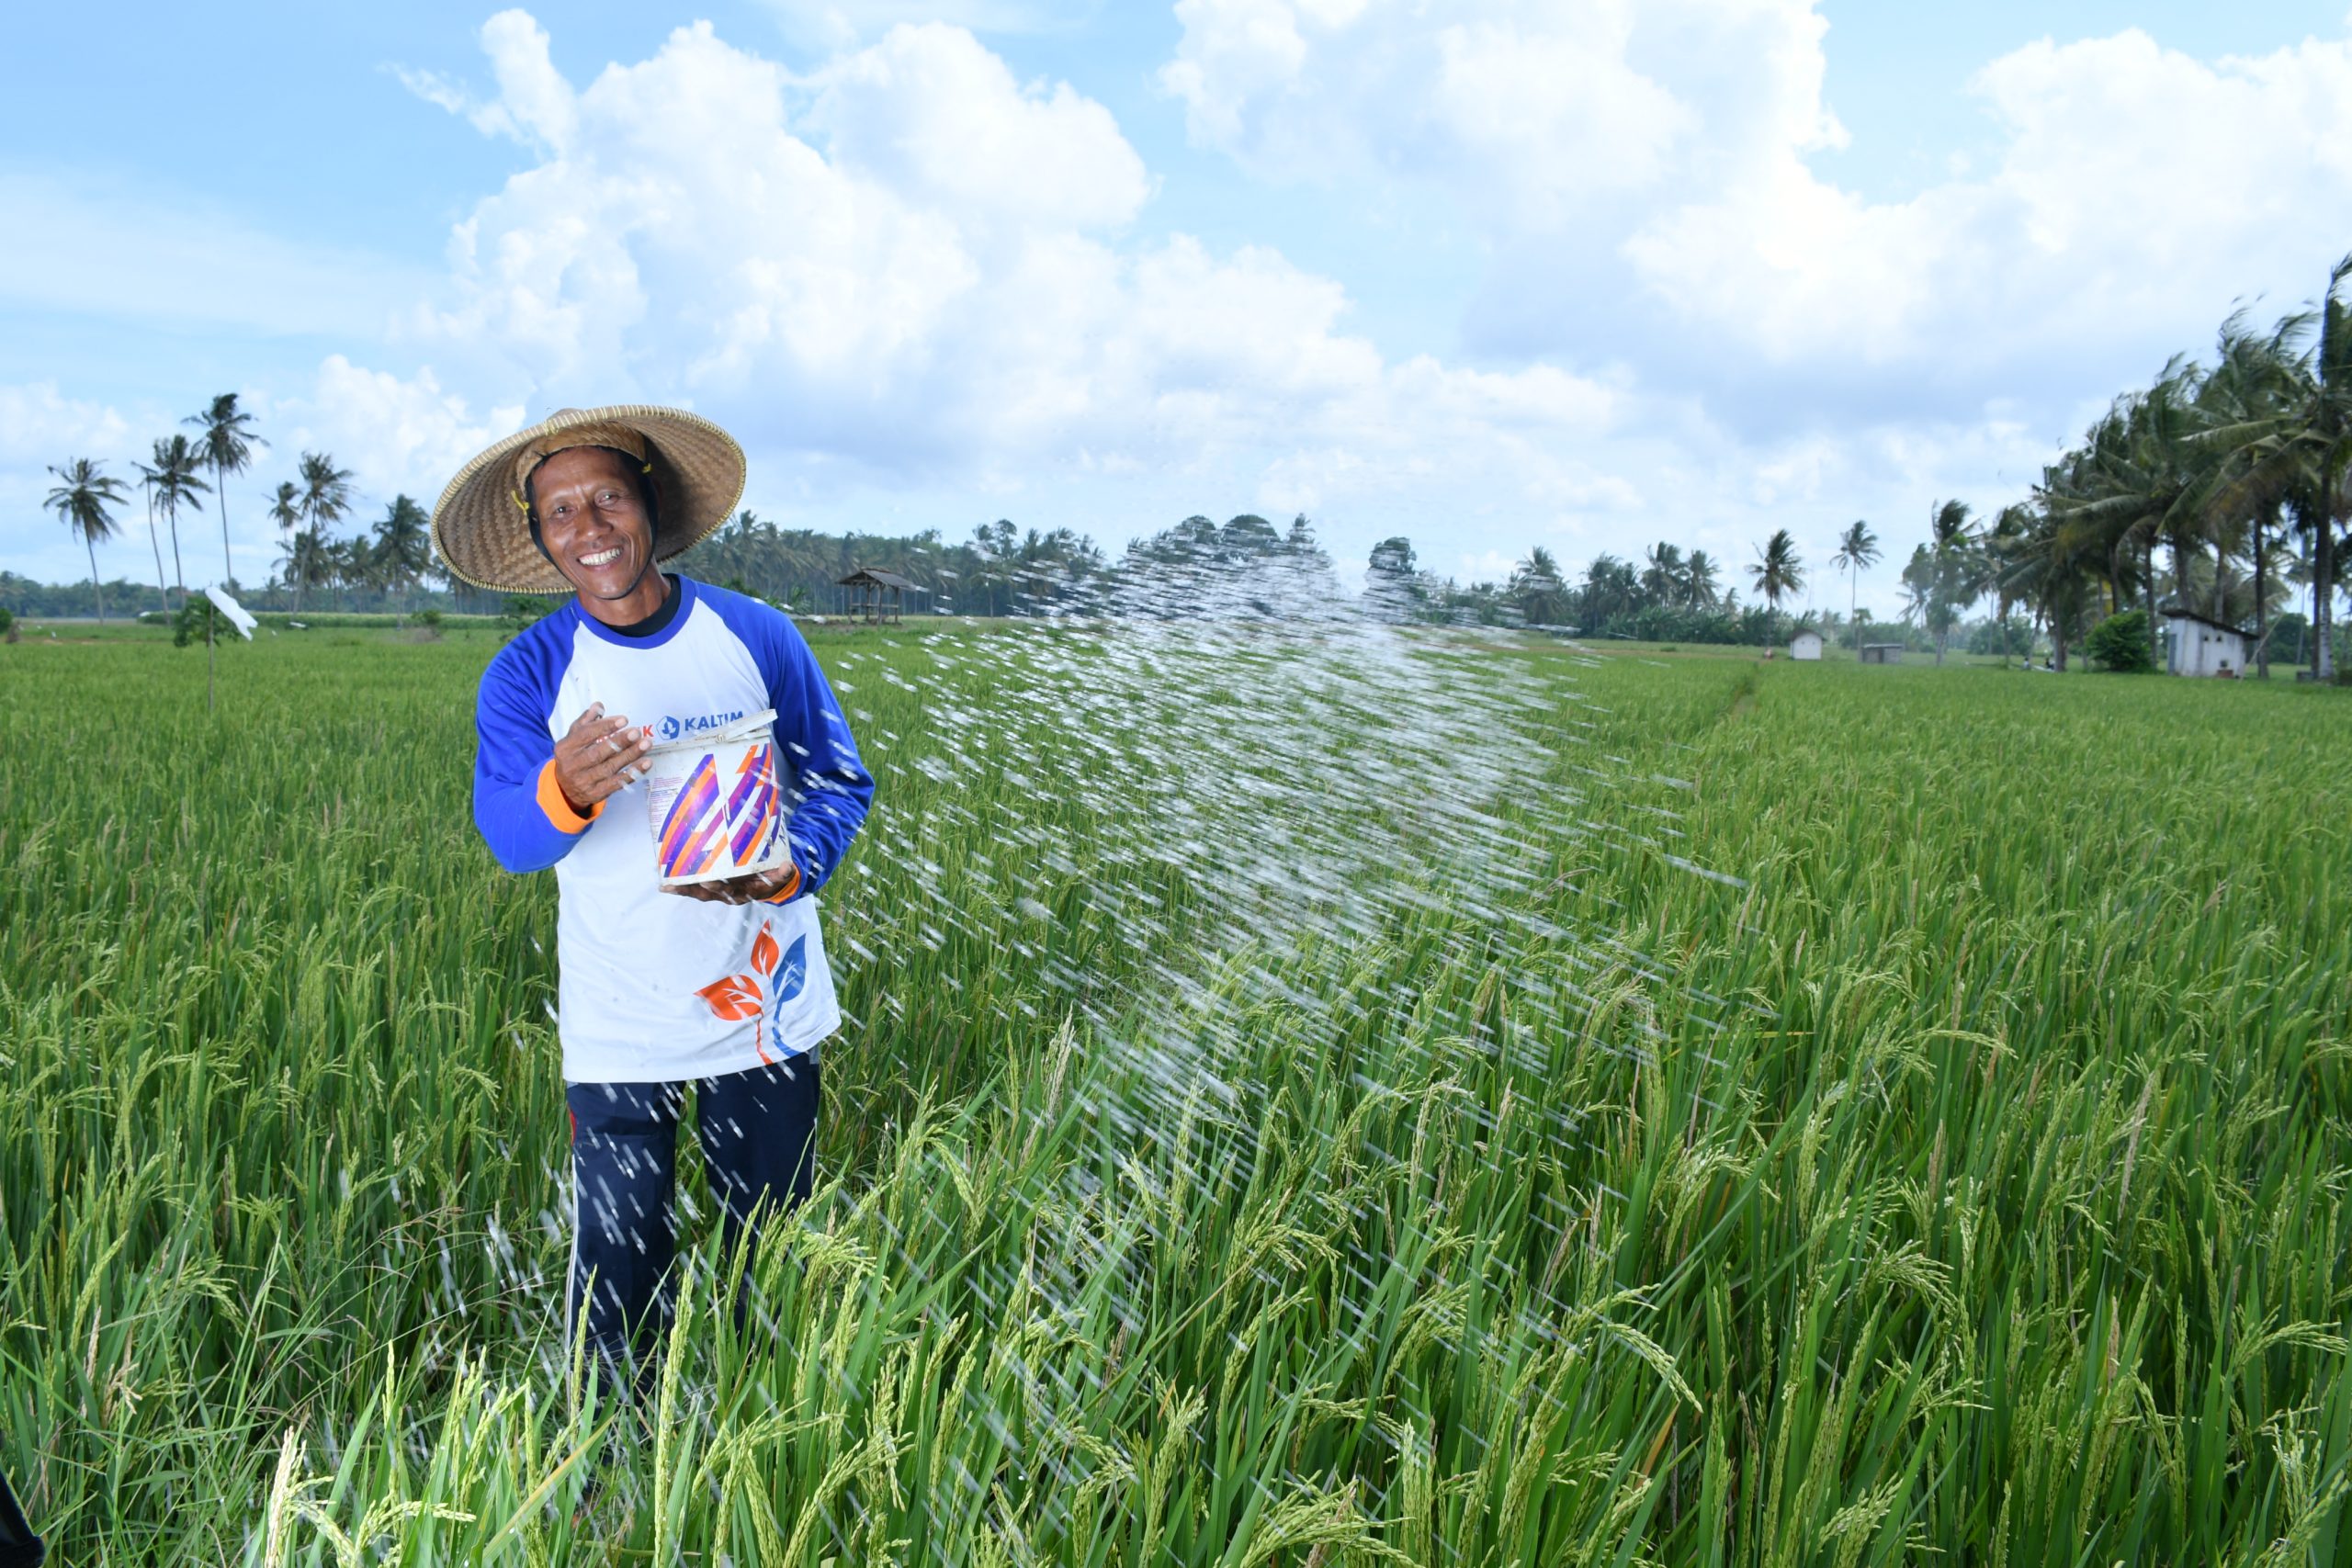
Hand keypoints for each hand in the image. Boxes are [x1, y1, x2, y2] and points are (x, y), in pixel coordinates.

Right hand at [553, 702, 651, 813]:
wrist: (565, 789)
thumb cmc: (574, 757)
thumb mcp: (573, 738)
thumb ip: (586, 721)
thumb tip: (599, 705)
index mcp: (566, 748)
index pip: (585, 735)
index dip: (605, 727)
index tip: (623, 720)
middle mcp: (573, 765)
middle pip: (598, 753)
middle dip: (619, 742)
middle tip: (636, 732)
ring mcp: (584, 781)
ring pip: (609, 768)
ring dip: (630, 756)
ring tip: (646, 744)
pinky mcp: (596, 793)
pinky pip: (616, 784)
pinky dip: (632, 774)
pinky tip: (645, 764)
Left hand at [665, 864, 798, 905]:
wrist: (772, 883)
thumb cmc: (773, 877)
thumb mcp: (781, 876)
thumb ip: (783, 873)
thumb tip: (788, 867)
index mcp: (743, 892)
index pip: (728, 891)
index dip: (717, 888)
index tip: (707, 882)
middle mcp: (729, 894)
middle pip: (707, 894)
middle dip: (691, 889)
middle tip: (673, 885)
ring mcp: (720, 891)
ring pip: (698, 892)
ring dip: (682, 888)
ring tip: (665, 885)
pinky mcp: (714, 886)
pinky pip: (696, 887)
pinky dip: (683, 886)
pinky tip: (666, 882)